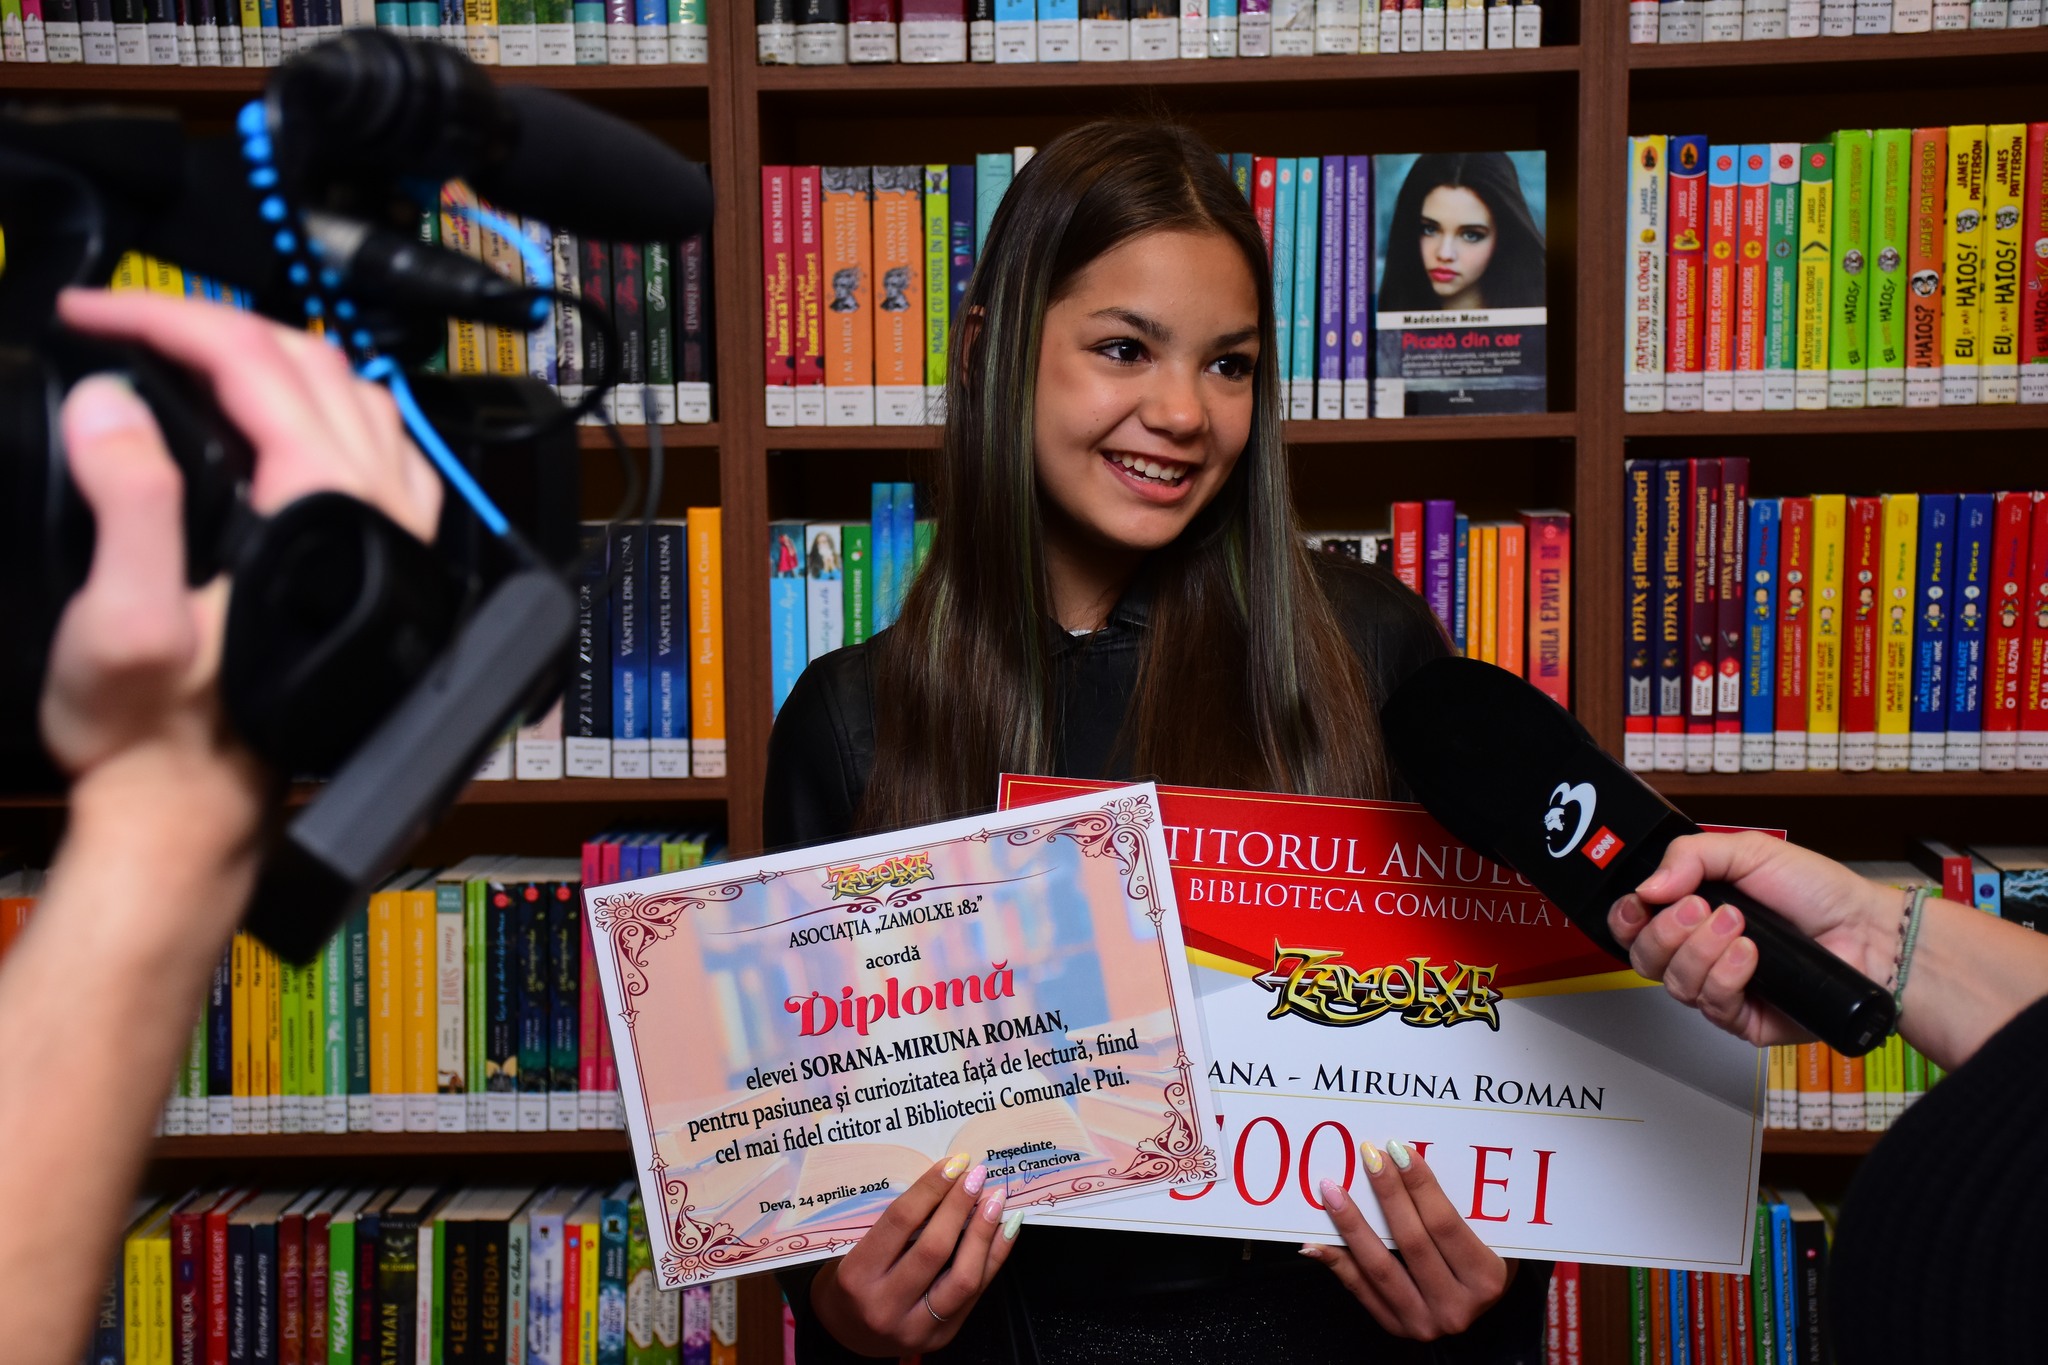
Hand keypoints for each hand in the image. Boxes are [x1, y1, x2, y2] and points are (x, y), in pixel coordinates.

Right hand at [41, 288, 439, 804]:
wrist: (199, 811)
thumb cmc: (159, 735)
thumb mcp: (122, 620)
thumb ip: (127, 500)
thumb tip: (114, 402)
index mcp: (321, 509)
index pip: (252, 361)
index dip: (163, 319)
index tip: (90, 314)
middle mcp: (374, 512)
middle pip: (308, 361)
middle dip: (212, 323)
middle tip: (124, 323)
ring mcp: (388, 535)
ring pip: (352, 394)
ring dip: (272, 355)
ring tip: (186, 351)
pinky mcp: (379, 560)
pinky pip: (374, 446)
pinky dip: (321, 403)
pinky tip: (275, 415)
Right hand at [810, 1154, 1021, 1355]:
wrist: (847, 1334)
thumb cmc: (852, 1280)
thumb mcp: (856, 1249)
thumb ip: (897, 1225)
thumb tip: (946, 1180)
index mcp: (857, 1275)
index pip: (900, 1222)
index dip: (931, 1188)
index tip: (953, 1163)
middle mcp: (884, 1305)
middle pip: (934, 1248)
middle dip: (960, 1205)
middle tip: (977, 1175)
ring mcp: (915, 1327)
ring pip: (963, 1278)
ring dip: (984, 1232)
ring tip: (996, 1199)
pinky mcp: (941, 1337)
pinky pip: (977, 1294)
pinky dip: (995, 1257)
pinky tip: (1006, 1229)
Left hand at [1301, 1139, 1514, 1340]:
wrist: (1476, 1306)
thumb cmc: (1484, 1262)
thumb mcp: (1490, 1238)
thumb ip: (1457, 1209)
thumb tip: (1407, 1161)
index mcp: (1485, 1280)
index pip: (1444, 1224)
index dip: (1419, 1185)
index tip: (1398, 1151)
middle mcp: (1456, 1307)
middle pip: (1411, 1241)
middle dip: (1387, 1193)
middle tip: (1368, 1157)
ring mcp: (1423, 1322)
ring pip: (1379, 1266)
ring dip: (1352, 1223)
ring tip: (1332, 1190)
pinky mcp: (1395, 1326)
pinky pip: (1359, 1289)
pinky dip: (1336, 1261)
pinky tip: (1316, 1240)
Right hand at [1606, 831, 1901, 1046]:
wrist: (1866, 933)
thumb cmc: (1816, 892)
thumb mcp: (1749, 851)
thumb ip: (1689, 855)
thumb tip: (1647, 886)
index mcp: (1692, 912)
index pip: (1634, 925)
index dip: (1626, 918)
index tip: (1640, 904)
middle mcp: (1699, 952)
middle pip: (1644, 958)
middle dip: (1666, 932)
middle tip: (1699, 909)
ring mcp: (1719, 987)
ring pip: (1675, 983)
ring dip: (1702, 950)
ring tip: (1739, 926)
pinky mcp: (1742, 1019)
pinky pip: (1711, 1005)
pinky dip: (1727, 976)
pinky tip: (1751, 955)